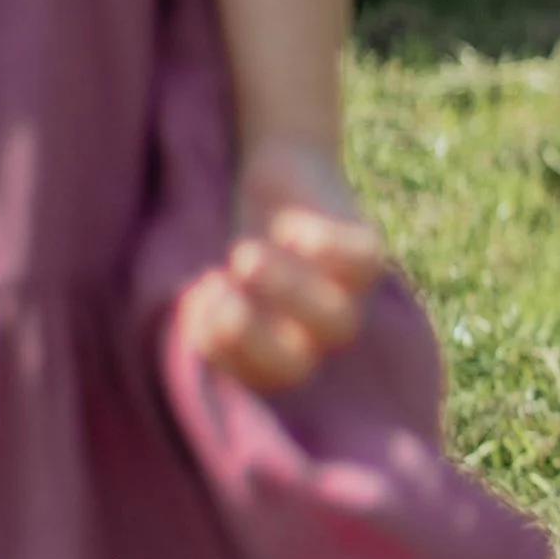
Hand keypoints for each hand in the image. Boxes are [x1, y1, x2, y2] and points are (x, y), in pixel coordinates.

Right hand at [174, 137, 385, 392]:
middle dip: (255, 338)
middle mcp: (313, 336)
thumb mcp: (212, 275)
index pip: (251, 380)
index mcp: (271, 353)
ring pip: (337, 320)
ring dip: (289, 294)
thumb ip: (202, 308)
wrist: (276, 178)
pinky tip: (287, 229)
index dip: (223, 352)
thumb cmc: (233, 241)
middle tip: (218, 288)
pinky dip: (328, 248)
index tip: (196, 299)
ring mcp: (348, 298)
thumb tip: (192, 314)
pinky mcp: (367, 252)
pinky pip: (365, 263)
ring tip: (246, 257)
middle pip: (298, 366)